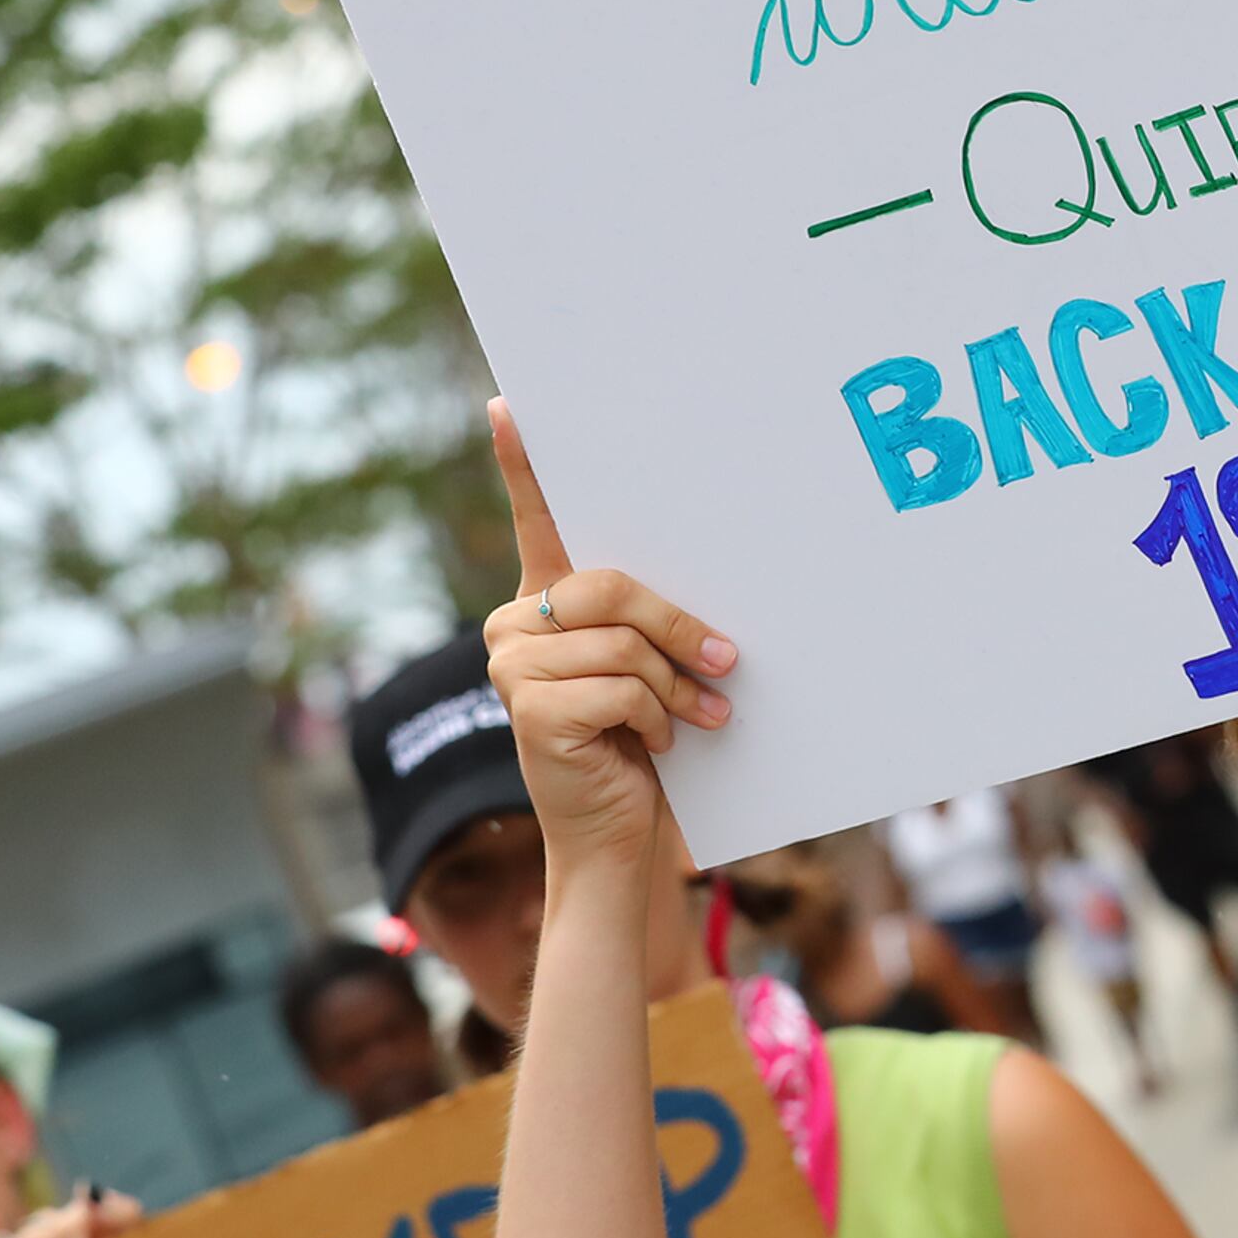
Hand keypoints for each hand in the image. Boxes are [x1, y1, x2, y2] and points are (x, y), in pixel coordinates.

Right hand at [485, 400, 737, 865]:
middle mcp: (516, 624)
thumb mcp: (653, 669)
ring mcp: (513, 666)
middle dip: (678, 626)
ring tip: (694, 717)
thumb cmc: (644, 744)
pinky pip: (619, 689)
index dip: (523, 463)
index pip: (537, 519)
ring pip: (622, 643)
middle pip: (610, 586)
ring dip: (674, 687)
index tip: (510, 403)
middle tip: (727, 660)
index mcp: (547, 601)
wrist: (618, 834)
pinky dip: (654, 719)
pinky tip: (651, 744)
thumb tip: (703, 594)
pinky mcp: (529, 710)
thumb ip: (650, 620)